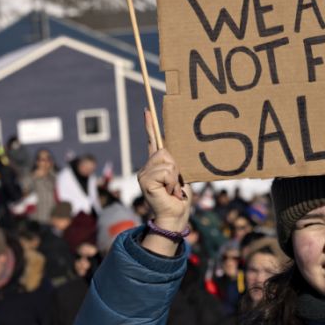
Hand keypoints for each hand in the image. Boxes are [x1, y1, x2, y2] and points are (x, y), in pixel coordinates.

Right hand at [138, 109, 191, 254]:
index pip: (152, 140)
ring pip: (166, 161)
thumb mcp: (179, 174)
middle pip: (164, 150)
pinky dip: (171, 181)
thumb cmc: (180, 196)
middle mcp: (147, 166)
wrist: (176, 215)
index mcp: (156, 163)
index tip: (147, 109)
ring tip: (172, 188)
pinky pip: (165, 171)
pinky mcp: (145, 180)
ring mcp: (144, 173)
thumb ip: (174, 161)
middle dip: (175, 166)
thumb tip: (170, 150)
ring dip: (175, 176)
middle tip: (175, 183)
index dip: (150, 125)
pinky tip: (168, 191)